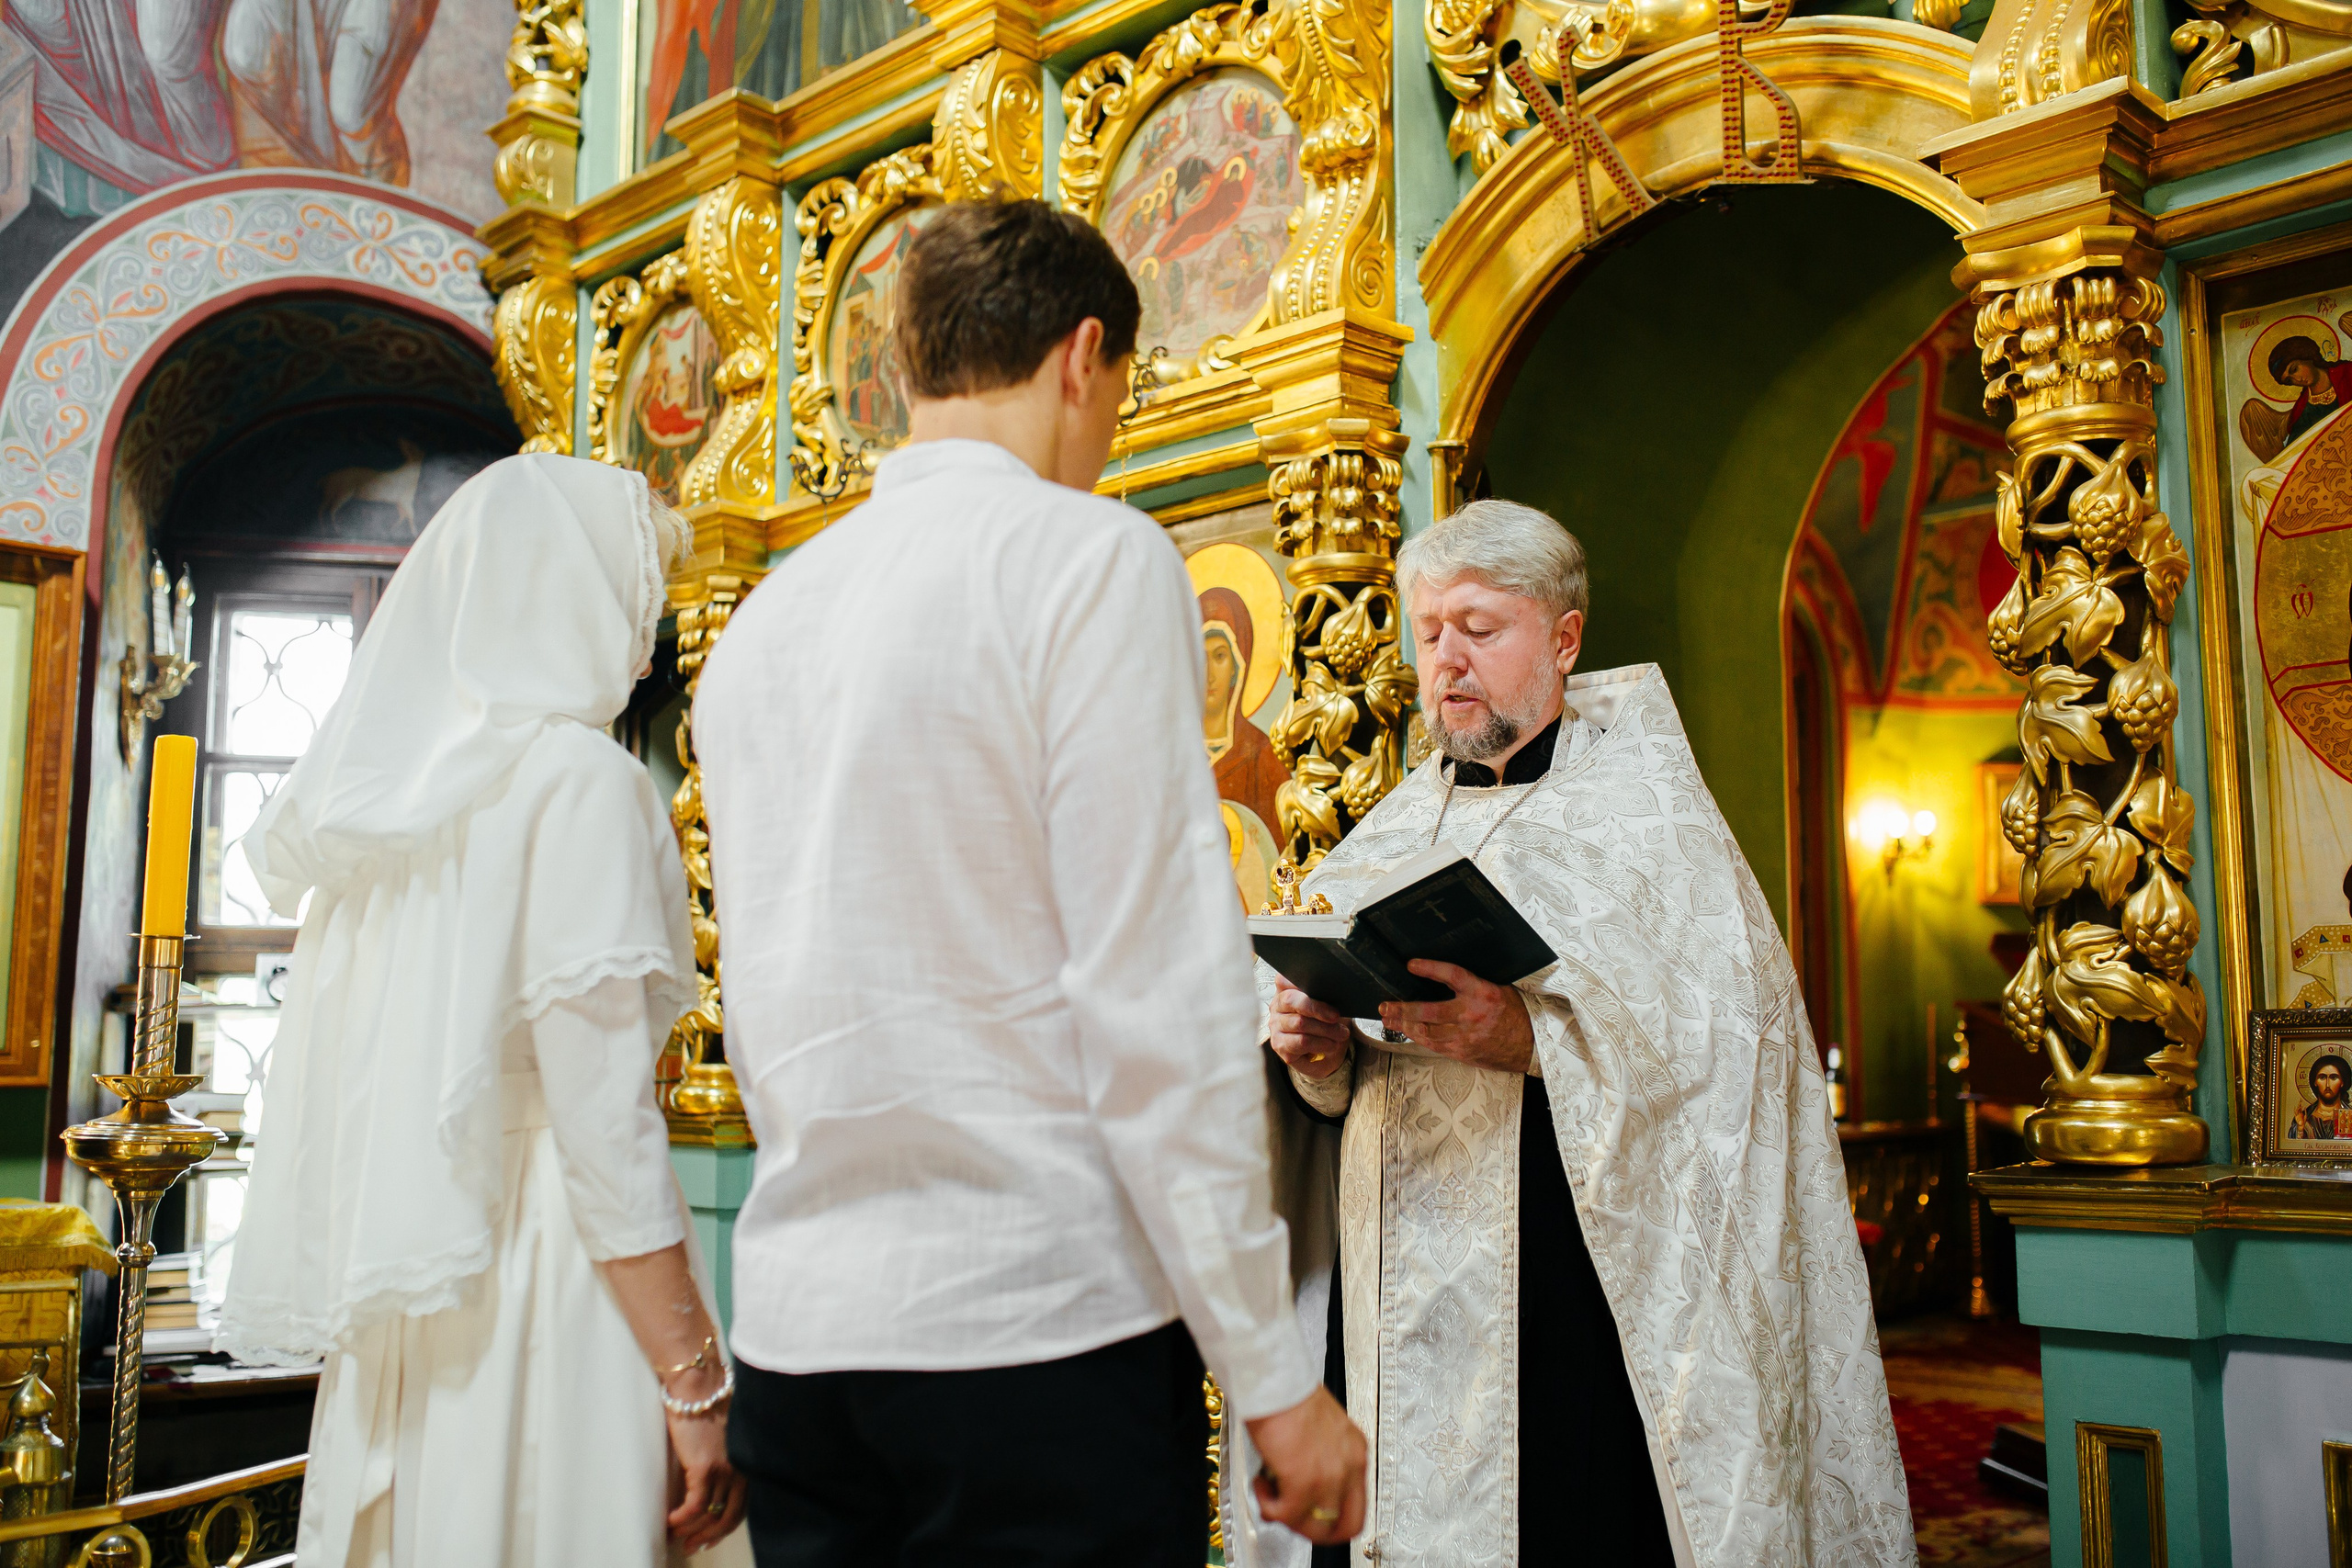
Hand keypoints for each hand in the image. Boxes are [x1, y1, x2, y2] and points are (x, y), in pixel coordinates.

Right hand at [664, 1390, 746, 1552]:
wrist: (698, 1386)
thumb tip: (709, 1482)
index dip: (724, 1527)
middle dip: (709, 1537)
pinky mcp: (705, 1467)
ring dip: (691, 1530)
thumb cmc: (706, 1406)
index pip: (742, 1507)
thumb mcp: (722, 1438)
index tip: (709, 1538)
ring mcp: (725, 1469)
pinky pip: (695, 1505)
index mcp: (746, 1463)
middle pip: (729, 1517)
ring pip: (711, 1515)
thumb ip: (724, 1459)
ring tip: (674, 1535)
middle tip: (691, 1546)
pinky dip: (682, 1519)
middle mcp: (741, 1469)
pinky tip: (670, 1521)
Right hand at [1246, 1387, 1365, 1544]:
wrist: (1277, 1382)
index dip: (1332, 1519)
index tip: (1311, 1514)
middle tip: (1291, 1515)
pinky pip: (1286, 1515)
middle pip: (1345, 1527)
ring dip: (1288, 1518)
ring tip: (1270, 1494)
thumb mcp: (1322, 1430)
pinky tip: (1261, 1485)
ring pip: (1316, 1527)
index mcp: (1356, 1451)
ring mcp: (1330, 1477)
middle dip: (1314, 1529)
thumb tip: (1301, 1485)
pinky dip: (1269, 1507)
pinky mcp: (1304, 1483)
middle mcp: (1350, 1466)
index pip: (1357, 1507)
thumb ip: (1322, 1460)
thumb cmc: (1291, 1395)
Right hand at [1269, 979, 1352, 1079]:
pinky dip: (1321, 1043)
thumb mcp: (1328, 1005)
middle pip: (1291, 1000)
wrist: (1325, 1051)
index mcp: (1286, 991)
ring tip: (1341, 1033)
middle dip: (1317, 1008)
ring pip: (1300, 1023)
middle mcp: (1277, 1007)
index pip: (1284, 979)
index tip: (1321, 987)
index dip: (1298, 980)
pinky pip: (1301, 1042)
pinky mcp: (1280, 1045)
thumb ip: (1325, 995)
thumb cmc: (1325, 1023)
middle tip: (1336, 1016)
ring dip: (1326, 1030)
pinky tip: (1331, 1044)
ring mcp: (1276, 1027)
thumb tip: (1335, 990)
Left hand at [1379, 960, 1533, 1073]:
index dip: (1430, 968)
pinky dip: (1418, 1038)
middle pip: (1429, 1011)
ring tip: (1389, 1019)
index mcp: (1483, 993)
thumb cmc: (1516, 1013)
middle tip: (1385, 1006)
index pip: (1452, 975)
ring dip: (1404, 1026)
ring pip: (1427, 1032)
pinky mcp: (1463, 1052)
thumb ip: (1473, 985)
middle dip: (1403, 1009)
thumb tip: (1443, 976)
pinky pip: (1435, 1045)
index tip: (1411, 964)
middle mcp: (1472, 1014)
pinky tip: (1407, 1032)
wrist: (1532, 1044)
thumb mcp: (1499, 989)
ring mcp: (1466, 1036)